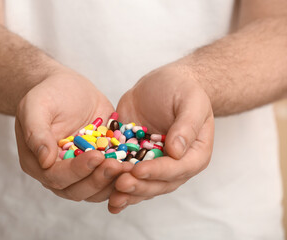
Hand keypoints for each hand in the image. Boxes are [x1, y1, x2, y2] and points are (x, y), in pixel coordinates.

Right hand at [15, 67, 131, 201]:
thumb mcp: (35, 106)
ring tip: (130, 167)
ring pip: (97, 188)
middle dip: (99, 179)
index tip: (96, 156)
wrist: (66, 87)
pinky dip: (124, 173)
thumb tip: (45, 161)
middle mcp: (61, 172)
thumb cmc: (47, 94)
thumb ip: (37, 132)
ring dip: (114, 181)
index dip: (77, 170)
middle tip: (117, 165)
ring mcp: (82, 169)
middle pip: (78, 189)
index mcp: (40, 163)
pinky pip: (112, 175)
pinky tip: (138, 164)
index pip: (57, 177)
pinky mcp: (101, 161)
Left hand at [108, 64, 213, 212]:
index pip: (178, 169)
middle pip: (159, 183)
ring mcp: (153, 163)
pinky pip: (126, 174)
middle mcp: (175, 164)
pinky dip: (114, 184)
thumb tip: (177, 151)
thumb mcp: (191, 101)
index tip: (139, 170)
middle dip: (139, 186)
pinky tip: (102, 191)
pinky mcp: (134, 158)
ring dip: (127, 192)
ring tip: (111, 197)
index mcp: (194, 154)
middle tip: (120, 184)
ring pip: (142, 184)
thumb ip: (187, 125)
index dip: (158, 172)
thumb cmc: (181, 89)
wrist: (161, 83)